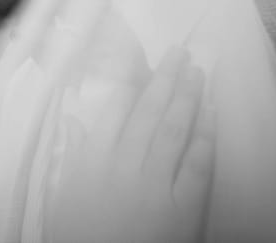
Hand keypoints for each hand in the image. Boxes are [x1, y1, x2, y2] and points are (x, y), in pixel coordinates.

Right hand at [46, 47, 214, 242]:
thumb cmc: (78, 234)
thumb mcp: (63, 194)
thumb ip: (73, 154)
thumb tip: (73, 120)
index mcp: (94, 160)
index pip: (116, 108)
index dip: (134, 80)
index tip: (146, 58)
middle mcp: (125, 165)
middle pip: (150, 112)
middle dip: (167, 78)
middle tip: (181, 52)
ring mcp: (155, 185)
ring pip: (174, 131)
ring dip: (188, 98)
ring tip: (199, 72)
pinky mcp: (183, 208)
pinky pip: (197, 167)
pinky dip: (206, 138)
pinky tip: (213, 116)